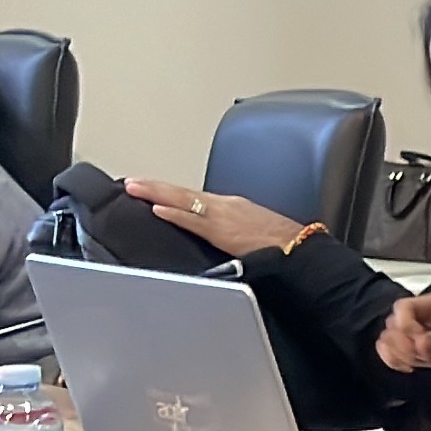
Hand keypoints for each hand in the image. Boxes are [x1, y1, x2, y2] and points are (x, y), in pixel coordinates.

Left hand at [124, 177, 303, 255]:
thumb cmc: (281, 243)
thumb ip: (231, 228)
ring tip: (134, 188)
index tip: (151, 188)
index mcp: (231, 206)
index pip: (193, 196)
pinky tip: (158, 209)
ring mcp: (222, 216)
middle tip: (131, 181)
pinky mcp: (222, 232)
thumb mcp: (253, 228)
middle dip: (155, 187)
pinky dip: (174, 214)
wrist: (299, 249)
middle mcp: (224, 205)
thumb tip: (218, 234)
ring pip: (183, 200)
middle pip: (183, 193)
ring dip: (156, 193)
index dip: (170, 192)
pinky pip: (194, 221)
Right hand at [378, 290, 430, 380]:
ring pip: (389, 338)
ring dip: (397, 352)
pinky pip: (391, 351)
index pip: (403, 307)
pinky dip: (393, 360)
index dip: (404, 325)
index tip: (418, 343)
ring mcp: (416, 332)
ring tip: (416, 362)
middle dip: (401, 342)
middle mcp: (422, 315)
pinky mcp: (414, 349)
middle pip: (392, 323)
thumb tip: (418, 344)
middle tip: (419, 356)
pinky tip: (409, 368)